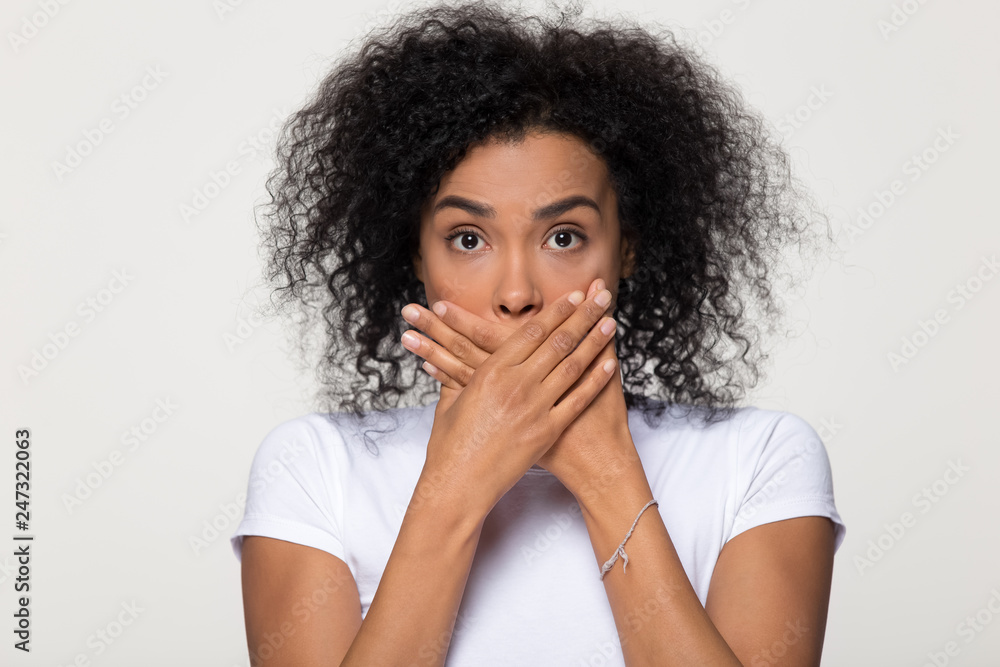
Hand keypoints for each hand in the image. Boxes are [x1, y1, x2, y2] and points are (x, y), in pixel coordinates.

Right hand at [400, 279, 635, 497]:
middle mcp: (516, 384)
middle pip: (559, 340)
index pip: (532, 331)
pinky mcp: (547, 431)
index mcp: (491, 371)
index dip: (557, 311)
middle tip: (602, 297)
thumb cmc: (450, 446)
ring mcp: (534, 408)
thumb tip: (450, 362)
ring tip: (611, 322)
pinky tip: (610, 363)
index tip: (574, 296)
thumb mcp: (450, 402)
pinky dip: (596, 379)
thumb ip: (457, 378)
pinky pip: (578, 399)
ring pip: (573, 365)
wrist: (458, 485)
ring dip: (595, 340)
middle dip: (584, 315)